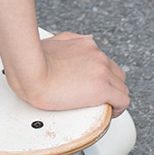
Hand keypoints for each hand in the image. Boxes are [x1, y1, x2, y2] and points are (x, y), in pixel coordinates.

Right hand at [6, 31, 129, 116]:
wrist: (31, 71)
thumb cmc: (34, 60)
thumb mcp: (55, 41)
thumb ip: (70, 41)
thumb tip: (75, 45)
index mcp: (88, 45)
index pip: (106, 62)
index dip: (105, 77)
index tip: (98, 85)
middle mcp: (98, 56)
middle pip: (118, 75)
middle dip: (112, 87)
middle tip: (102, 99)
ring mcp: (101, 72)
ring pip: (122, 88)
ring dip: (116, 98)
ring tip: (105, 108)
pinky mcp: (100, 89)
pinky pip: (122, 101)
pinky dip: (119, 108)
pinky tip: (110, 113)